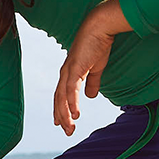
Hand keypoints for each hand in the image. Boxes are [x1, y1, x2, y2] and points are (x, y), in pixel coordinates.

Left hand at [54, 0, 125, 135]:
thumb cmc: (97, 45)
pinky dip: (72, 102)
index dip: (60, 109)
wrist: (100, 27)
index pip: (61, 95)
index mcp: (69, 73)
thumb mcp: (96, 68)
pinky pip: (71, 89)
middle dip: (61, 116)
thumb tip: (91, 96)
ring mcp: (68, 70)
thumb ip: (93, 83)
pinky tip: (75, 114)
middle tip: (66, 131)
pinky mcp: (75, 68)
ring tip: (69, 127)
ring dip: (65, 113)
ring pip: (63, 97)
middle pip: (58, 99)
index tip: (61, 123)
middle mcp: (65, 73)